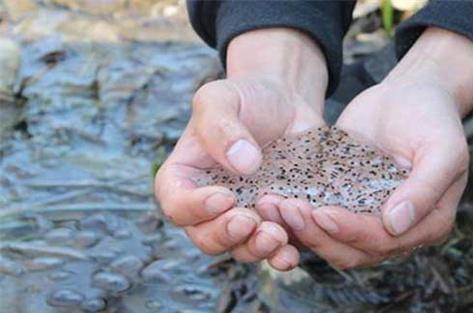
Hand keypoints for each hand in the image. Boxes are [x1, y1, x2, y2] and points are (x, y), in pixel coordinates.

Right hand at [154, 28, 327, 270]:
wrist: (284, 102)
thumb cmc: (244, 97)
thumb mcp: (222, 98)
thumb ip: (222, 127)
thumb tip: (243, 164)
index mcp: (186, 178)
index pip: (177, 204)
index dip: (195, 208)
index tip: (224, 197)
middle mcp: (211, 206)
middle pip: (207, 237)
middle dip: (227, 236)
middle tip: (249, 221)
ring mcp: (245, 216)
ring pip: (242, 249)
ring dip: (257, 249)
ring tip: (275, 236)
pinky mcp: (278, 221)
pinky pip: (277, 247)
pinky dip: (283, 254)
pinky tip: (293, 251)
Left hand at [276, 27, 472, 268]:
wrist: (410, 96)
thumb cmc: (432, 118)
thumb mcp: (442, 148)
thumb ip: (426, 187)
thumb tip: (396, 224)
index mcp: (427, 224)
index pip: (383, 241)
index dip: (351, 231)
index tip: (322, 213)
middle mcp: (396, 231)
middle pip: (352, 250)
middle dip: (317, 234)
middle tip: (286, 209)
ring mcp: (367, 219)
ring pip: (330, 241)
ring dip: (300, 229)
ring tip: (272, 206)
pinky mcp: (344, 204)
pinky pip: (318, 220)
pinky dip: (296, 217)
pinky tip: (273, 200)